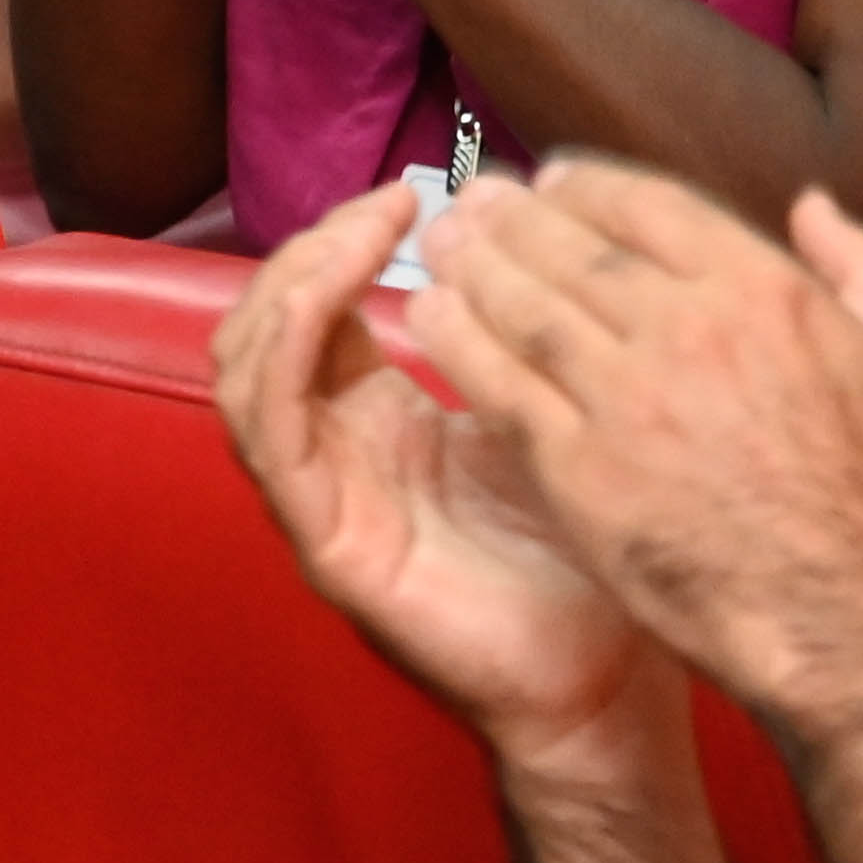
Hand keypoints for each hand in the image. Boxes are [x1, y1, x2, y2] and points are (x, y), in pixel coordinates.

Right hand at [211, 179, 662, 768]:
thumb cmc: (599, 548)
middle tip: (389, 203)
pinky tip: (331, 304)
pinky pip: (272, 436)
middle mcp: (341, 455)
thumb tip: (562, 241)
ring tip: (364, 235)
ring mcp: (325, 501)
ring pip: (248, 370)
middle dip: (313, 249)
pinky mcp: (329, 544)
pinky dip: (289, 353)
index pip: (325, 309)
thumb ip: (532, 344)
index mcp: (386, 421)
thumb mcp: (563, 418)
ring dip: (294, 285)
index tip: (422, 188)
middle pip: (269, 327)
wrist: (613, 674)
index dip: (351, 241)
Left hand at [401, 160, 862, 718]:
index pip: (652, 206)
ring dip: (474, 266)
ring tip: (442, 244)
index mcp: (768, 292)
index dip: (590, 184)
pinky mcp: (578, 470)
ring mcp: (625, 401)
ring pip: (523, 308)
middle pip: (572, 247)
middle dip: (514, 215)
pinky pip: (498, 386)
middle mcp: (688, 330)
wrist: (847, 617)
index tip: (555, 179)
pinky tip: (430, 318)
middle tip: (476, 199)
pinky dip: (456, 342)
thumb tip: (813, 205)